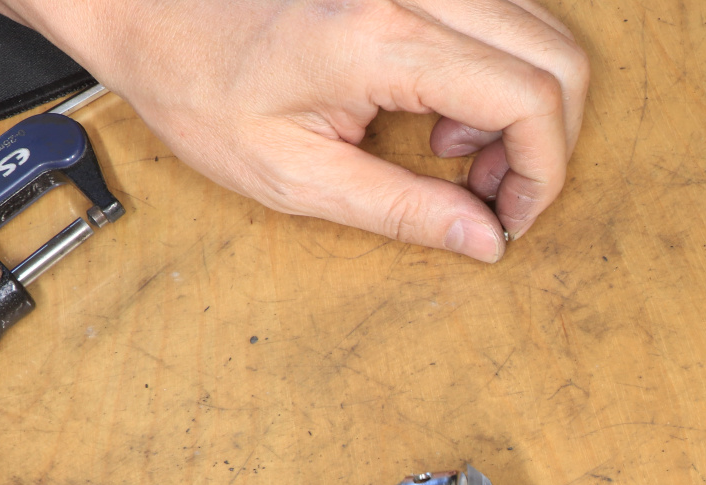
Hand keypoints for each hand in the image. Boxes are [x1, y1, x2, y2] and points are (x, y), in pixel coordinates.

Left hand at [0, 0, 589, 261]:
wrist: (146, 8)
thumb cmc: (198, 82)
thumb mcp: (293, 176)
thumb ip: (401, 212)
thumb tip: (484, 240)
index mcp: (382, 39)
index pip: (529, 98)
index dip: (543, 173)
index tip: (511, 217)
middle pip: (559, 58)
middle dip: (548, 143)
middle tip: (492, 194)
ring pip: (543, 30)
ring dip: (527, 104)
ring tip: (456, 152)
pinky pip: (508, 13)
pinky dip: (504, 71)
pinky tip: (445, 107)